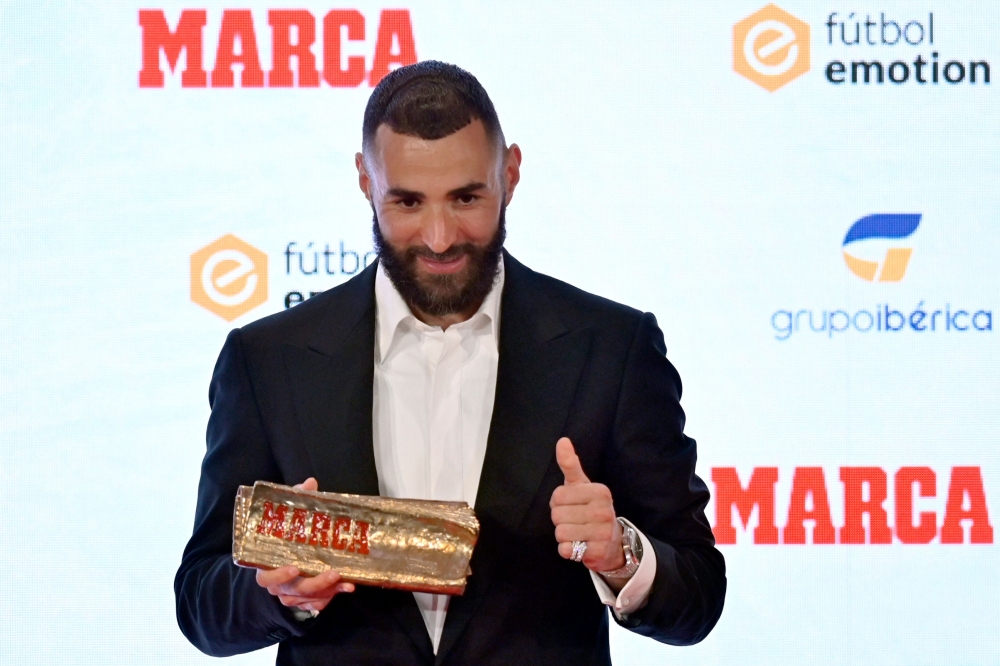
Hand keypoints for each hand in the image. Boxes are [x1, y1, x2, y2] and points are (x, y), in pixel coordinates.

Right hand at [253, 477, 354, 611]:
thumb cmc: (287, 534)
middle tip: (334, 573)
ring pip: (305, 599)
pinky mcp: (302, 600)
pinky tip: (343, 589)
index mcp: (268, 564)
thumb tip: (310, 482)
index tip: (294, 567)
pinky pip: (314, 605)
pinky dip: (327, 599)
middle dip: (314, 584)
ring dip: (327, 591)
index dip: (278, 574)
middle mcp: (277, 583)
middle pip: (291, 590)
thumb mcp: (291, 516)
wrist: (286, 552)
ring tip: (347, 583)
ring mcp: (289, 594)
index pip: (266, 576)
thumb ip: (298, 500)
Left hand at [550, 438, 624, 572]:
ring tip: (578, 534)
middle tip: (576, 522)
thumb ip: (570, 464)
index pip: (557, 496)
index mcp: (599, 491)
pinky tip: (578, 546)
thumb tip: (562, 440)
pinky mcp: (597, 552)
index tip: (573, 506)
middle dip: (560, 520)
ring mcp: (603, 532)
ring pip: (560, 532)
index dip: (558, 503)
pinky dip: (566, 550)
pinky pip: (566, 550)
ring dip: (563, 536)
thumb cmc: (591, 509)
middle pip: (557, 515)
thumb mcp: (581, 486)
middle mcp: (604, 510)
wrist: (612, 543)